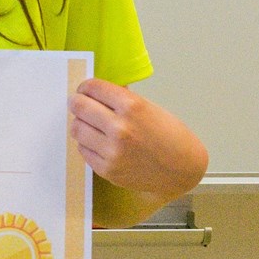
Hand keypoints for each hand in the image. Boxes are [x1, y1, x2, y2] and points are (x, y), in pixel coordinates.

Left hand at [70, 79, 207, 200]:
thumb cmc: (170, 137)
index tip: (85, 90)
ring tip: (93, 125)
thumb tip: (97, 90)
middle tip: (79, 103)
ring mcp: (112, 151)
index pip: (92, 87)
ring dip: (82, 124)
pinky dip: (88, 144)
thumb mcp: (150, 108)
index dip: (86, 87)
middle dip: (77, 102)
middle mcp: (120, 128)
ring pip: (76, 128)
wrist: (183, 170)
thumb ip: (121, 99)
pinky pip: (83, 150)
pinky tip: (101, 143)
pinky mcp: (107, 170)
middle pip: (78, 106)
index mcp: (132, 107)